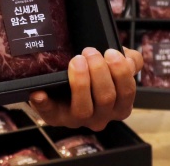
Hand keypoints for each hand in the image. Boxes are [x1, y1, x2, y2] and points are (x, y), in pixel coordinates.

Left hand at [28, 46, 142, 130]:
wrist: (64, 83)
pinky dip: (44, 104)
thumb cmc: (94, 72)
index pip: (126, 93)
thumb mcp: (113, 64)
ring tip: (77, 60)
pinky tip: (39, 92)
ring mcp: (77, 119)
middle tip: (89, 51)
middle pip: (106, 99)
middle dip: (99, 71)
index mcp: (118, 105)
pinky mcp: (55, 117)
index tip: (110, 52)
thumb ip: (128, 60)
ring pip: (83, 110)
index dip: (120, 72)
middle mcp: (100, 117)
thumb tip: (130, 58)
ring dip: (81, 83)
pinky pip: (49, 113)